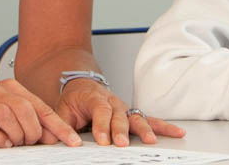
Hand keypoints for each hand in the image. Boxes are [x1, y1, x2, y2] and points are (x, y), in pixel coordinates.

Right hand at [0, 79, 81, 147]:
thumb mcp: (3, 113)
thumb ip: (26, 121)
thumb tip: (50, 137)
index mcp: (10, 88)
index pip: (40, 107)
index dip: (58, 126)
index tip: (72, 142)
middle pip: (25, 109)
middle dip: (33, 132)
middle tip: (29, 144)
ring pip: (7, 115)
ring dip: (16, 135)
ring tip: (14, 144)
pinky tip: (0, 143)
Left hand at [52, 78, 184, 146]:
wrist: (81, 84)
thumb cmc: (72, 100)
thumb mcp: (62, 110)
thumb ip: (60, 125)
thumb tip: (52, 140)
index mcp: (93, 98)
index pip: (99, 110)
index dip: (101, 125)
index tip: (102, 139)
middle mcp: (111, 101)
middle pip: (118, 115)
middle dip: (120, 130)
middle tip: (121, 144)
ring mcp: (123, 107)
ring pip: (135, 117)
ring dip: (143, 129)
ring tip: (150, 141)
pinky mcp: (131, 114)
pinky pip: (148, 119)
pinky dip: (162, 127)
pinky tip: (176, 133)